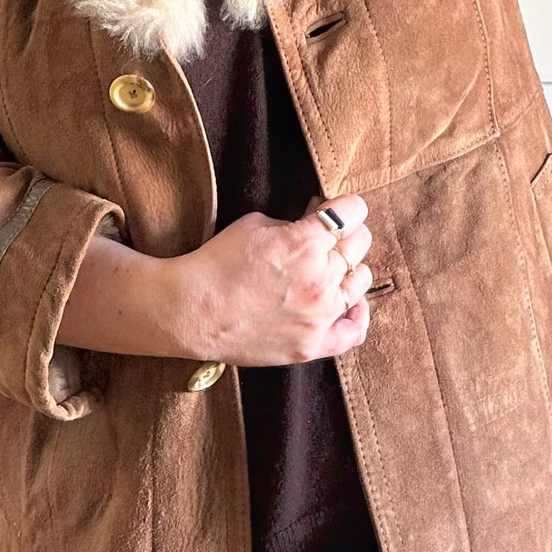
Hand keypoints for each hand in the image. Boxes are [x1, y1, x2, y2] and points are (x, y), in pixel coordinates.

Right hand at [172, 192, 374, 367]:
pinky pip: (354, 331)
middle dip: (346, 233)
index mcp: (305, 243)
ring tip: (332, 268)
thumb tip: (318, 224)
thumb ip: (294, 224)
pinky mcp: (310, 345)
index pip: (353, 212)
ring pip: (361, 281)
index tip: (341, 209)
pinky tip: (352, 303)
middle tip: (330, 236)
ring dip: (350, 269)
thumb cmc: (216, 263)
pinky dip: (359, 314)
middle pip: (360, 243)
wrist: (190, 311)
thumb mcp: (255, 224)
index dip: (347, 206)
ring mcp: (318, 315)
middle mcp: (319, 278)